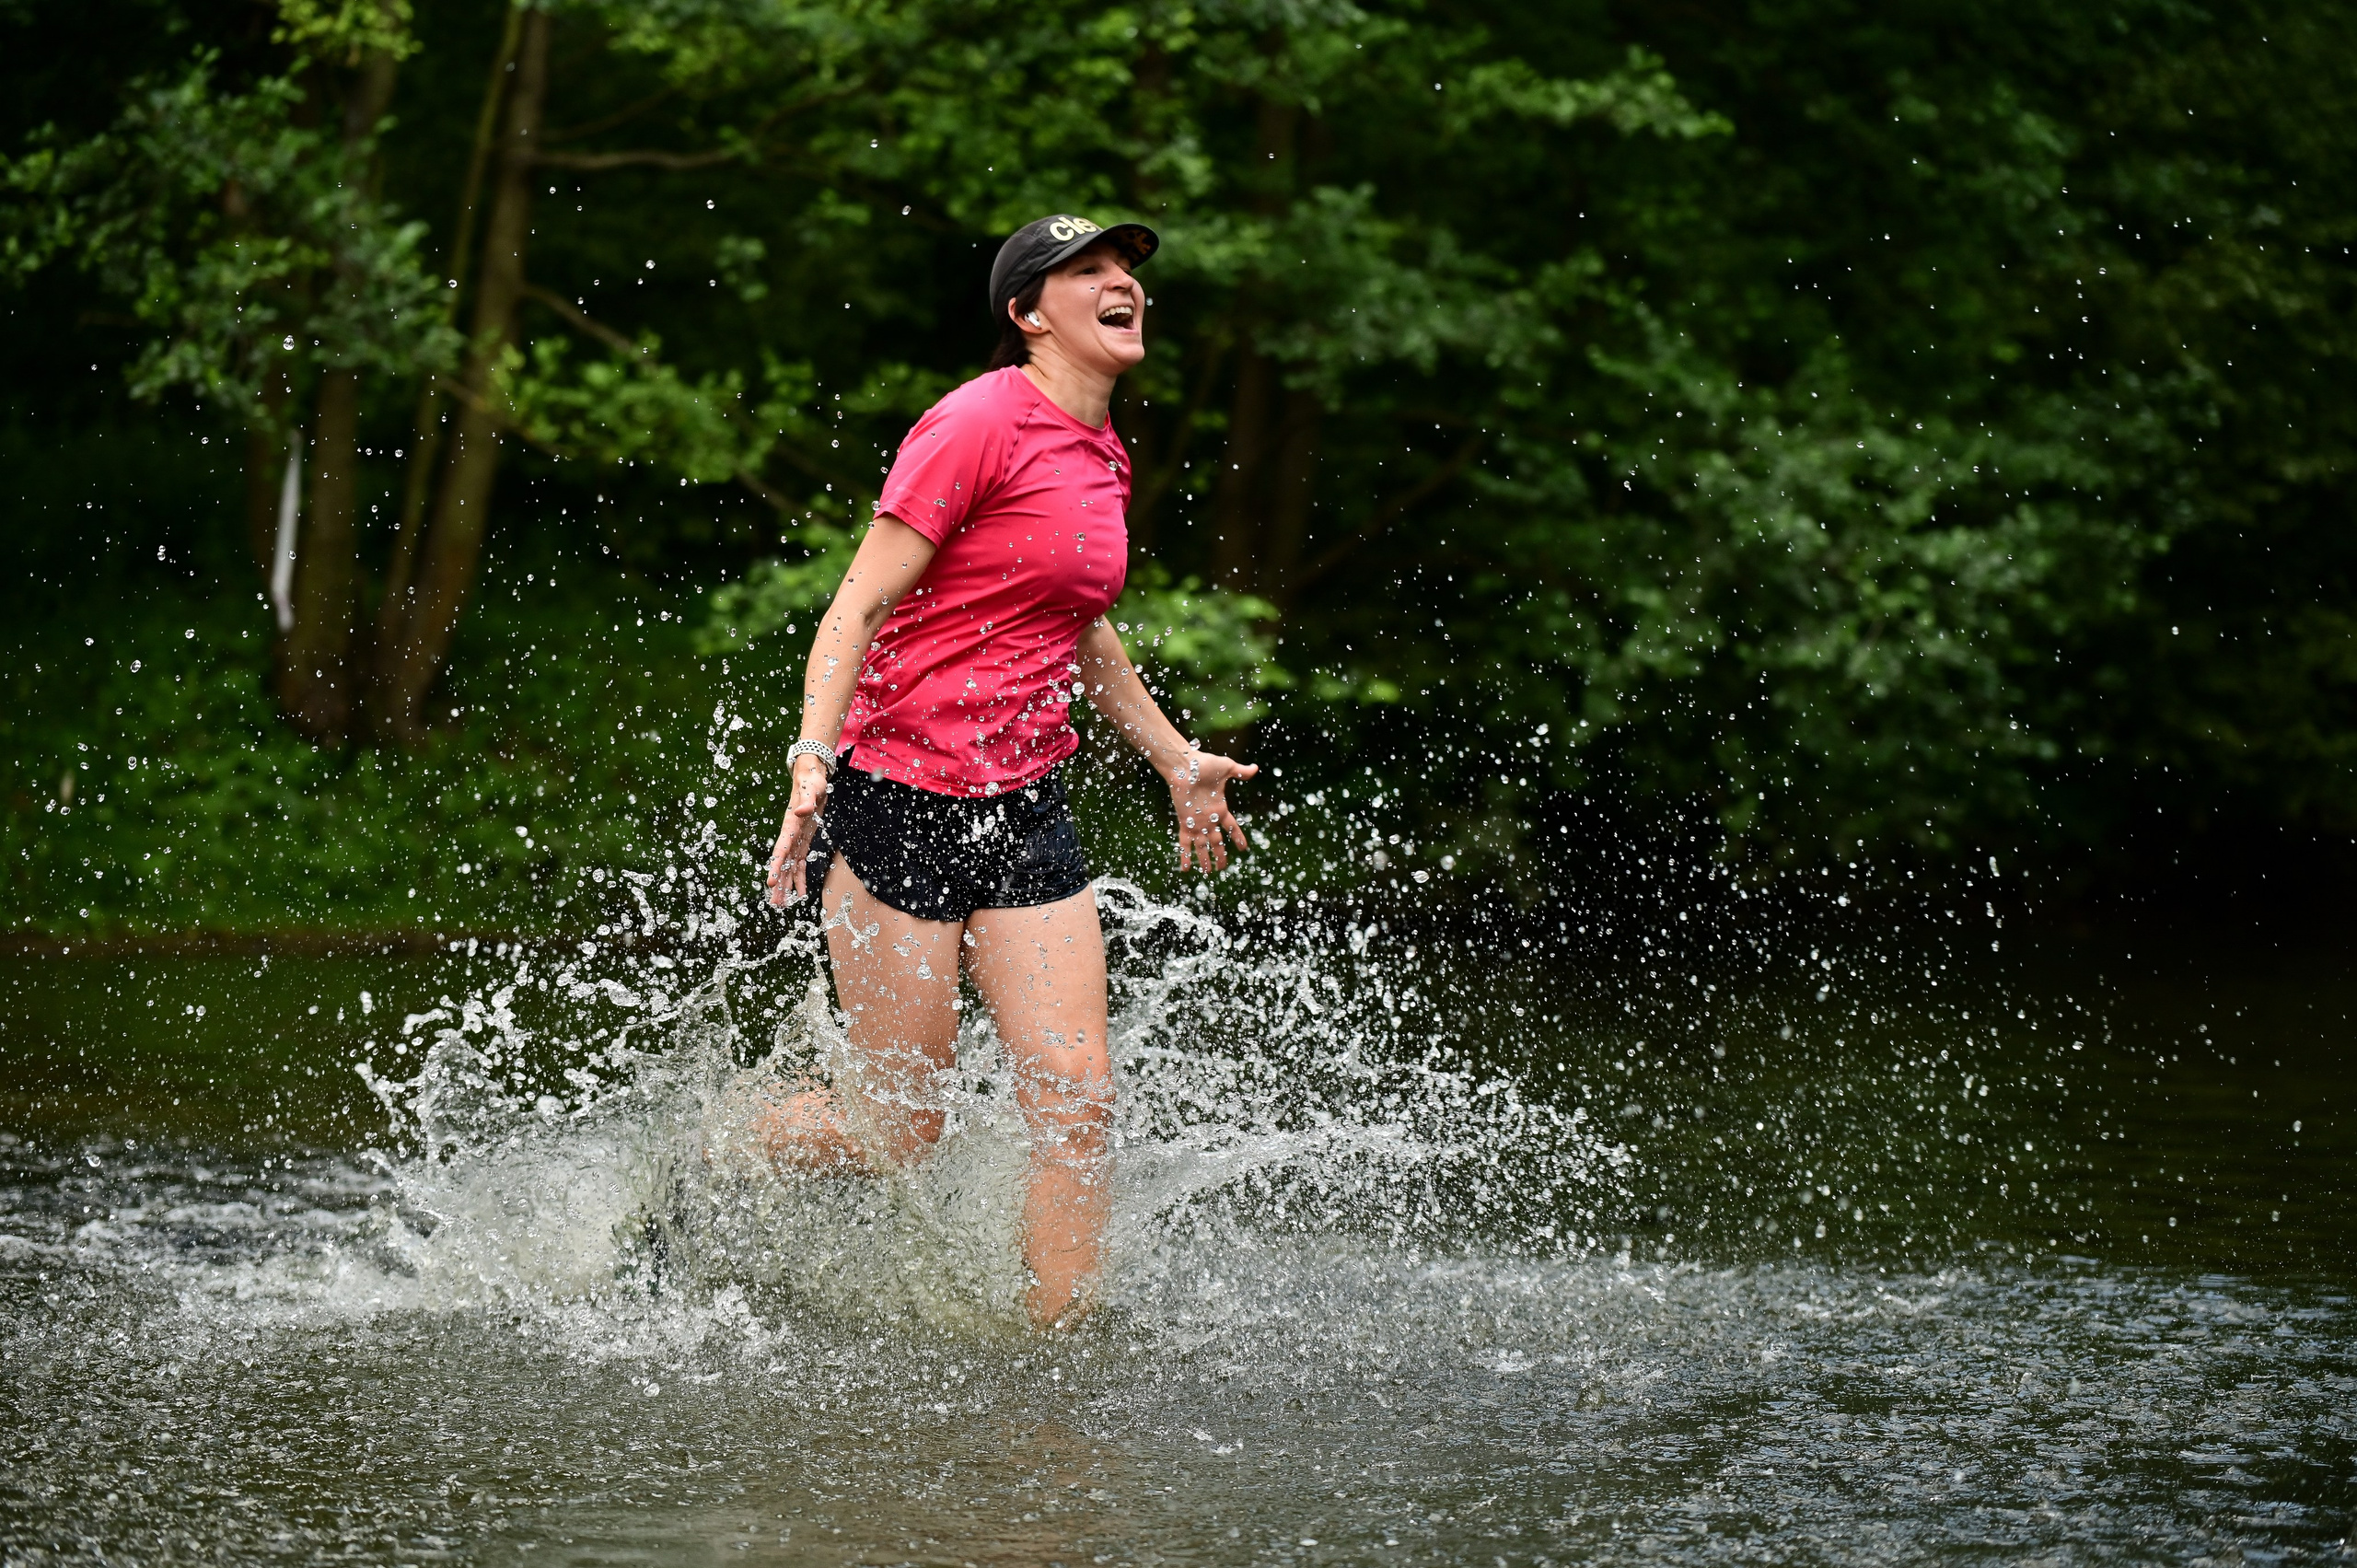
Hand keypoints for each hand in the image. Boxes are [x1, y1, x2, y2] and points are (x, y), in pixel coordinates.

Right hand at [764, 754, 832, 905]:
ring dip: (786, 885)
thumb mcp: (812, 789)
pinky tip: (799, 892)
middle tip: (775, 903)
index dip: (776, 866)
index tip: (771, 881)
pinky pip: (799, 864)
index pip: (780, 849)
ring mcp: (796, 840)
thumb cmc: (811, 783)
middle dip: (779, 883)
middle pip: (782, 864)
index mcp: (790, 826)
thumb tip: (800, 811)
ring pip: (788, 867)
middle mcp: (790, 836)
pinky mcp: (803, 842)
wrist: (810, 779)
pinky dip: (799, 877)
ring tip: (782, 904)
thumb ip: (807, 800)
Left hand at [1165, 747, 1258, 872]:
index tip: (1244, 848)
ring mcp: (1196, 822)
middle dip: (1219, 855)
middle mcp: (1209, 818)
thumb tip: (1255, 768)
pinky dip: (1185, 856)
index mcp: (1220, 808)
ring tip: (1207, 872)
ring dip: (1205, 860)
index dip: (1237, 837)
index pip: (1232, 827)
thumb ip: (1240, 771)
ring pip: (1202, 846)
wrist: (1184, 765)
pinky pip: (1185, 843)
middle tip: (1222, 868)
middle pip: (1216, 842)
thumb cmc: (1205, 764)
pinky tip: (1185, 869)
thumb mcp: (1227, 768)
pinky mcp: (1185, 823)